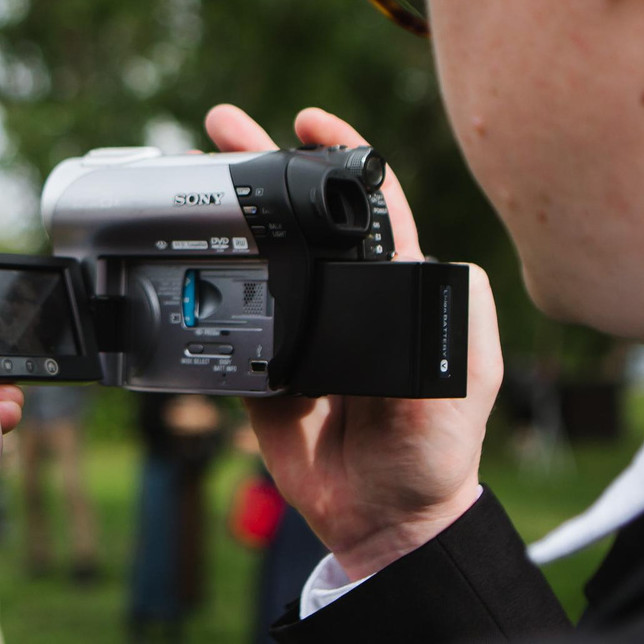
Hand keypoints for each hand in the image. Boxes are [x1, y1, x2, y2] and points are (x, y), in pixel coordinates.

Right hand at [205, 104, 502, 580]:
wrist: (384, 521)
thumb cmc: (439, 451)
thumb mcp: (469, 378)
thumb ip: (461, 318)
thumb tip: (432, 259)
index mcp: (396, 287)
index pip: (370, 204)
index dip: (340, 155)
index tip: (310, 122)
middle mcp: (345, 297)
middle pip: (302, 216)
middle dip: (262, 163)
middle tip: (224, 126)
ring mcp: (301, 329)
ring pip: (259, 256)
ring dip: (224, 210)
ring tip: (187, 168)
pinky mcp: (261, 368)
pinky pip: (226, 321)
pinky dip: (198, 283)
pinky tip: (174, 247)